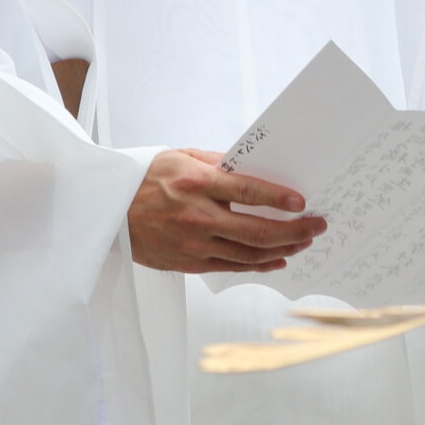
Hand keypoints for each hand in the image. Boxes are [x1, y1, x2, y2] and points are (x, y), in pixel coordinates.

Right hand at [127, 149, 326, 274]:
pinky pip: (232, 267)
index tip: (302, 203)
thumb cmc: (145, 178)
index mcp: (195, 184)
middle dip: (294, 231)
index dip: (278, 198)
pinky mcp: (188, 263)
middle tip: (317, 226)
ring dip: (283, 249)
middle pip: (257, 231)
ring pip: (249, 254)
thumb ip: (220, 163)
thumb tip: (257, 167)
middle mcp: (196, 217)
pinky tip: (278, 259)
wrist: (106, 208)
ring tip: (304, 242)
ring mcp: (193, 244)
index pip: (247, 191)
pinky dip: (259, 265)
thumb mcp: (181, 157)